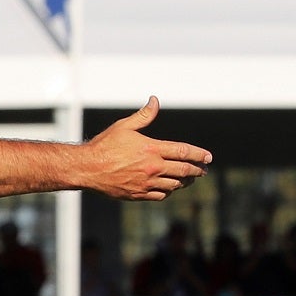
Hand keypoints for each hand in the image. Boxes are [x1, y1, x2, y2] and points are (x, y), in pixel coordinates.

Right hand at [79, 98, 210, 201]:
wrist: (86, 168)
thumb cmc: (104, 145)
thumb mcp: (124, 126)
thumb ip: (144, 115)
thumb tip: (155, 100)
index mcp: (152, 149)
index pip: (184, 152)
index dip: (199, 154)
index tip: (208, 157)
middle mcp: (152, 167)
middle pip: (184, 170)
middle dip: (197, 170)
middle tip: (203, 170)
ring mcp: (146, 183)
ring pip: (174, 185)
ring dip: (185, 182)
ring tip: (189, 179)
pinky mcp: (138, 194)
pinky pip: (161, 195)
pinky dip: (169, 191)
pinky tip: (170, 187)